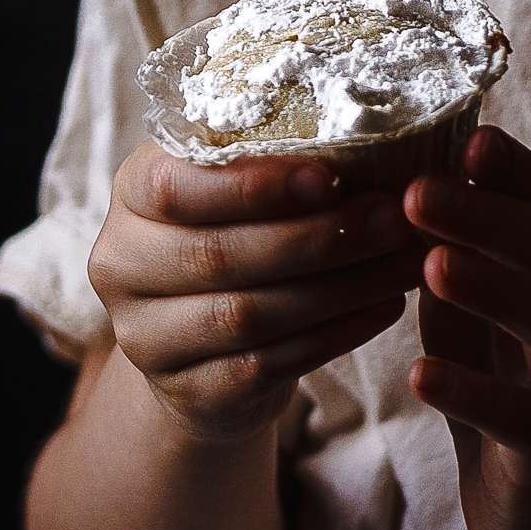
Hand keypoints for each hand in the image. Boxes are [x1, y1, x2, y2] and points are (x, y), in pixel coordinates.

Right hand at [89, 140, 423, 440]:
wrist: (199, 343)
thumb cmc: (231, 235)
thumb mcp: (232, 187)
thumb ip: (269, 159)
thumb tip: (366, 138)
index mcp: (132, 193)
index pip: (175, 188)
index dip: (252, 186)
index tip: (329, 177)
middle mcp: (123, 265)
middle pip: (220, 255)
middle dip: (320, 237)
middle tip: (395, 219)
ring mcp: (147, 337)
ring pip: (249, 314)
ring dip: (341, 287)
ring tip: (407, 264)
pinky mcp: (188, 391)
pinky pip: (269, 364)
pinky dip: (336, 334)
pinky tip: (383, 308)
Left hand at [404, 125, 530, 529]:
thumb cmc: (496, 371)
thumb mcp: (472, 299)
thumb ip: (448, 242)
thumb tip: (390, 165)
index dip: (519, 171)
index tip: (471, 141)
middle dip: (492, 217)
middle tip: (417, 193)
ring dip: (497, 288)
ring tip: (431, 266)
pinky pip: (525, 421)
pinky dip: (476, 394)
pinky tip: (422, 374)